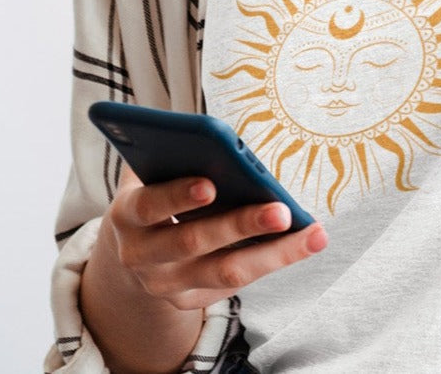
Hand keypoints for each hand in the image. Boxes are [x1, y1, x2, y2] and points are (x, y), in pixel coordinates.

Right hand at [101, 165, 328, 310]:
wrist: (132, 251)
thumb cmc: (154, 195)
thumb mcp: (151, 173)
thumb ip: (172, 155)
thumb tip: (213, 138)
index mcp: (127, 216)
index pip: (150, 206)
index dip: (178, 196)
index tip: (210, 183)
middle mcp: (141, 257)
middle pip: (193, 243)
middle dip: (240, 224)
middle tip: (280, 210)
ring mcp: (166, 285)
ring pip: (226, 273)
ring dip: (274, 252)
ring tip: (313, 233)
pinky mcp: (190, 302)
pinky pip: (238, 284)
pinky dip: (273, 261)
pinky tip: (305, 242)